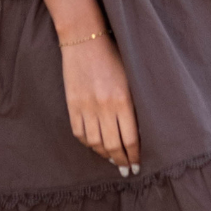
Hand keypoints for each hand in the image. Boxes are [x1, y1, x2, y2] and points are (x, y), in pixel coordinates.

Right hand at [61, 33, 140, 171]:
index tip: (138, 165)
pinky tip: (96, 146)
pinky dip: (88, 143)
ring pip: (95, 142)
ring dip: (105, 155)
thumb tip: (137, 132)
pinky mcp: (72, 105)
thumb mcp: (130, 79)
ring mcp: (86, 107)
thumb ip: (134, 105)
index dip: (134, 156)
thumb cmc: (113, 56)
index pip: (130, 139)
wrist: (85, 40)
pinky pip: (79, 133)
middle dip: (122, 161)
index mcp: (123, 101)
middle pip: (113, 145)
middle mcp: (104, 107)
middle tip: (127, 170)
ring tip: (113, 160)